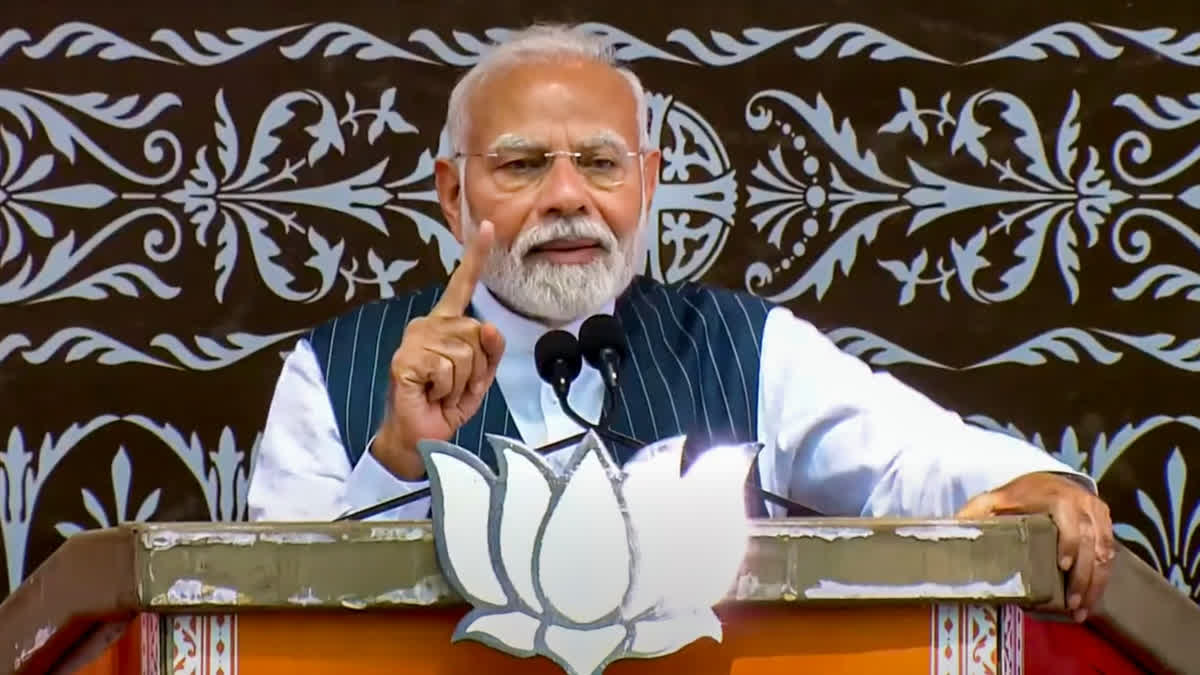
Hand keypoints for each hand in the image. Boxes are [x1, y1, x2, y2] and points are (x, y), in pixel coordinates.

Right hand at [372, 221, 505, 478]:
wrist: (420, 437)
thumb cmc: (445, 405)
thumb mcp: (479, 377)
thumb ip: (490, 350)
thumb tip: (490, 326)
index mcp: (445, 324)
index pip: (463, 285)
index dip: (476, 256)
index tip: (488, 227)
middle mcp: (427, 325)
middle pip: (478, 333)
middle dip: (476, 368)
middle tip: (452, 386)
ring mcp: (414, 341)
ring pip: (466, 354)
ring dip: (461, 382)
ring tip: (441, 391)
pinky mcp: (405, 360)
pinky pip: (447, 369)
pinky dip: (446, 390)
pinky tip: (429, 394)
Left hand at [955, 472, 1114, 622]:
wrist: (1044, 481)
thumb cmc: (1015, 496)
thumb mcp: (991, 500)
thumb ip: (974, 513)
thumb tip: (952, 529)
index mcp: (1055, 496)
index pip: (1068, 520)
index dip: (1068, 542)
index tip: (1061, 566)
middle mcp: (1081, 502)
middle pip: (1089, 542)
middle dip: (1083, 576)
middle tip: (1072, 604)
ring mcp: (1097, 513)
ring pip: (1103, 551)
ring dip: (1095, 583)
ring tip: (1081, 609)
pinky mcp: (1105, 523)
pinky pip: (1109, 553)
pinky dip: (1102, 577)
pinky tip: (1091, 598)